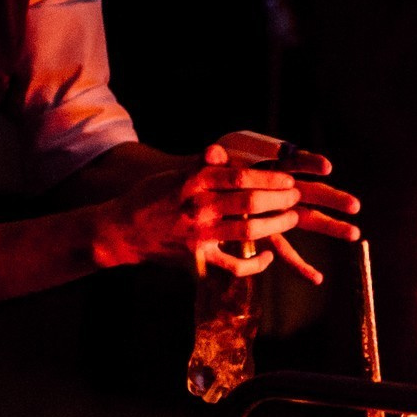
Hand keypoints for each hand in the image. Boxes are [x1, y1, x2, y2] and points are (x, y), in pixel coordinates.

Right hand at [103, 146, 300, 277]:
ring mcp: (200, 233)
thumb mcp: (173, 174)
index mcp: (193, 181)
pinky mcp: (199, 257)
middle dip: (279, 199)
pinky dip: (255, 264)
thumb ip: (201, 166)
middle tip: (295, 196)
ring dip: (276, 224)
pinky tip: (268, 257)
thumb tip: (219, 151)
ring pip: (248, 230)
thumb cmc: (150, 197)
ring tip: (291, 218)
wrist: (121, 230)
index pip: (239, 176)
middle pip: (249, 201)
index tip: (288, 178)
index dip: (269, 178)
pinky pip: (233, 265)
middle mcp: (199, 206)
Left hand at [212, 132, 361, 282]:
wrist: (210, 188)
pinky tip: (315, 279)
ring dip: (332, 227)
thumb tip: (210, 154)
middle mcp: (282, 191)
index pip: (296, 163)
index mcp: (273, 170)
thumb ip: (217, 160)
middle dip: (334, 199)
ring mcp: (279, 213)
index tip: (325, 166)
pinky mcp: (269, 232)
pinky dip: (299, 265)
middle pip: (313, 193)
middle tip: (355, 205)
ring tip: (354, 234)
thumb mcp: (219, 166)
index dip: (309, 164)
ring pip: (310, 219)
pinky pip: (287, 251)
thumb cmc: (220, 174)